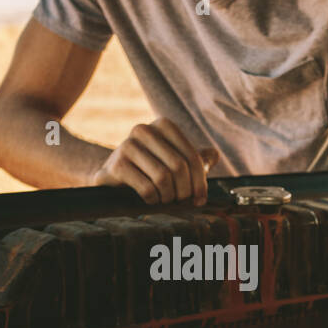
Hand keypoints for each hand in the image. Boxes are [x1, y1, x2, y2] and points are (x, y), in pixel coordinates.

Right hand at [91, 117, 217, 205]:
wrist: (112, 177)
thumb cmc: (148, 169)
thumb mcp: (173, 161)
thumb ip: (194, 159)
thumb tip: (214, 155)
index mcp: (163, 126)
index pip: (192, 157)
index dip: (200, 182)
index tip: (199, 200)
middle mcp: (144, 130)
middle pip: (179, 167)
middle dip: (184, 191)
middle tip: (181, 202)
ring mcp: (127, 145)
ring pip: (163, 178)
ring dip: (168, 196)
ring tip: (165, 200)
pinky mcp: (117, 164)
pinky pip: (147, 188)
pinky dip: (153, 199)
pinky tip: (151, 200)